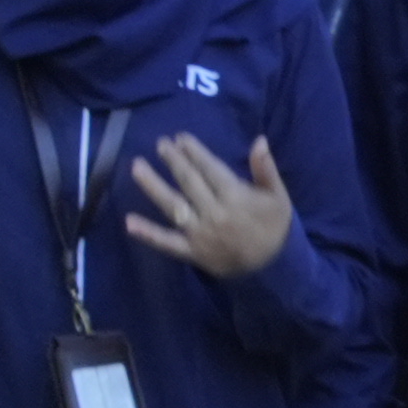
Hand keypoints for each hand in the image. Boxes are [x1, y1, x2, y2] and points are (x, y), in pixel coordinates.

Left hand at [121, 132, 296, 282]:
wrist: (271, 269)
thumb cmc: (273, 227)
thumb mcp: (278, 196)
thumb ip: (266, 169)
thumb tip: (259, 140)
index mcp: (235, 197)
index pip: (210, 169)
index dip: (194, 151)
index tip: (180, 138)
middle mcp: (214, 213)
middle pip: (189, 182)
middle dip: (173, 161)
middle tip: (160, 143)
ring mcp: (200, 234)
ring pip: (173, 206)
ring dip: (153, 186)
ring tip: (137, 167)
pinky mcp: (191, 252)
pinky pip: (167, 242)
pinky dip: (148, 233)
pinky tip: (129, 222)